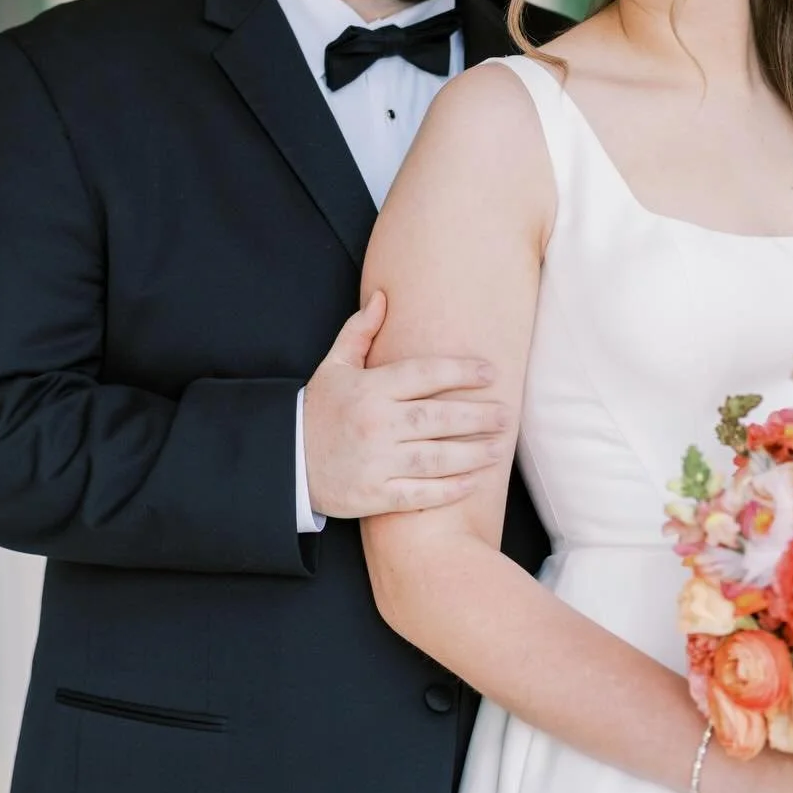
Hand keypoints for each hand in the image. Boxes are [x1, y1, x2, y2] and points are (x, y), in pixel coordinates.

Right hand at [303, 291, 510, 518]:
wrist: (285, 461)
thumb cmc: (318, 410)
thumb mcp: (333, 366)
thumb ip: (360, 332)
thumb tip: (382, 297)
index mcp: (370, 390)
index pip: (424, 374)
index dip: (460, 371)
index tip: (490, 372)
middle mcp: (375, 424)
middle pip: (437, 417)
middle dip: (476, 416)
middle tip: (506, 415)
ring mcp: (375, 462)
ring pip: (435, 458)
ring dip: (472, 454)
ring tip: (498, 448)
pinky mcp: (374, 495)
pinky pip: (420, 494)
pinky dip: (449, 490)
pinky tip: (473, 482)